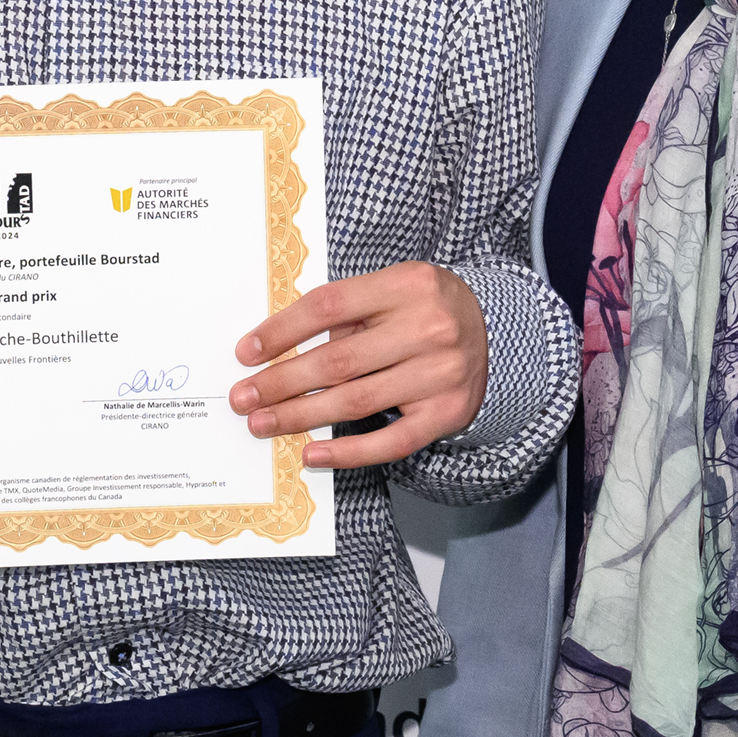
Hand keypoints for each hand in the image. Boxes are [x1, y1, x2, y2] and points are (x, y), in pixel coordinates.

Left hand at [230, 260, 489, 469]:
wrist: (494, 331)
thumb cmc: (425, 308)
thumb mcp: (393, 289)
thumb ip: (348, 312)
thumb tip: (280, 349)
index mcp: (407, 284)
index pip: (330, 306)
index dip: (282, 331)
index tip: (246, 353)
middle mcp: (428, 328)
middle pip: (338, 360)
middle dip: (281, 382)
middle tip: (243, 398)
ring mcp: (440, 374)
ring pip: (356, 402)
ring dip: (300, 416)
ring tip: (263, 424)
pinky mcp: (447, 413)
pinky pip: (390, 441)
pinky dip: (347, 451)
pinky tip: (312, 452)